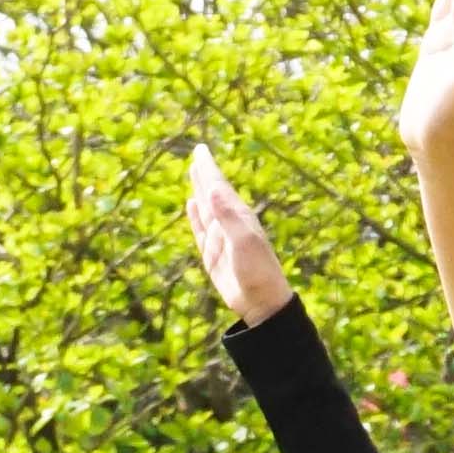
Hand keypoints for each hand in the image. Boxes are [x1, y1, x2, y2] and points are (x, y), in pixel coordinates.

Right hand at [185, 146, 290, 325]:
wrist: (262, 303)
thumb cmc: (258, 272)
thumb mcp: (244, 242)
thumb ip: (227, 216)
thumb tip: (211, 190)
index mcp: (239, 217)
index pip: (219, 186)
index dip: (208, 168)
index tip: (200, 149)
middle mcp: (230, 223)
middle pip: (212, 192)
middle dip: (205, 173)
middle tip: (198, 153)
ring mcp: (220, 238)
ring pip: (206, 208)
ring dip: (199, 190)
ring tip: (194, 172)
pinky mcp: (212, 254)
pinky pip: (200, 229)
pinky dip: (195, 216)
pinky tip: (192, 204)